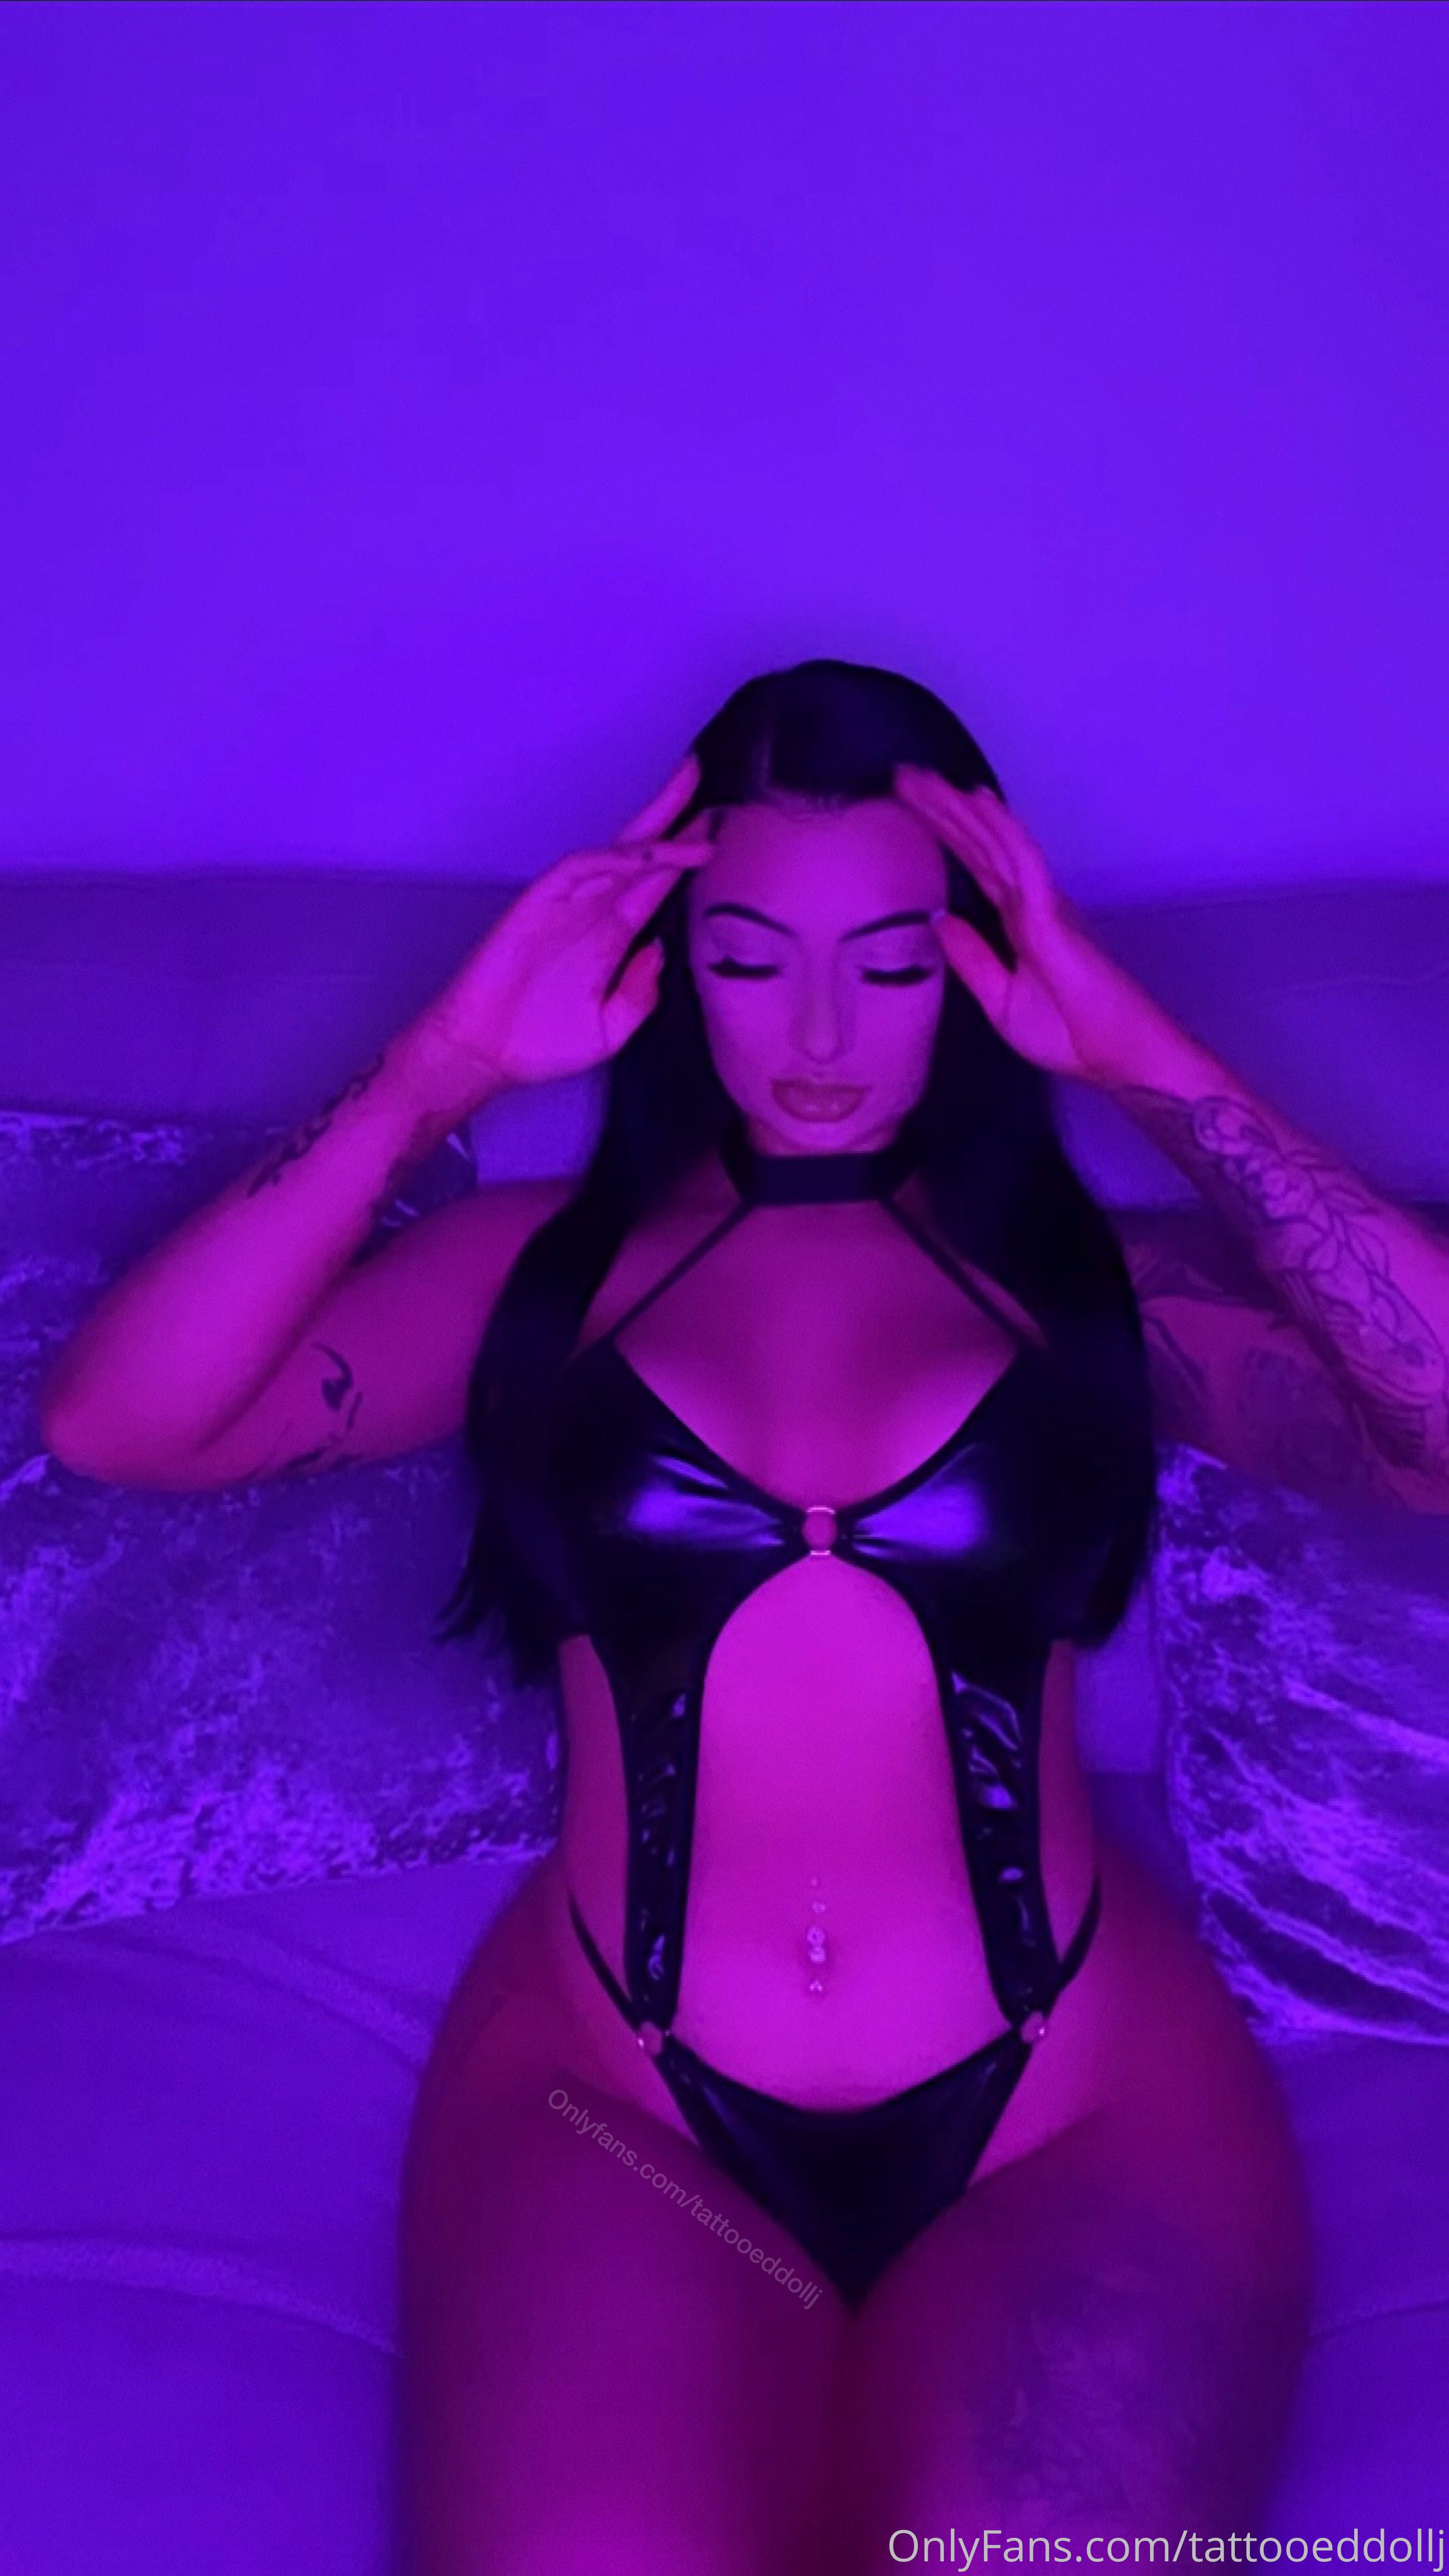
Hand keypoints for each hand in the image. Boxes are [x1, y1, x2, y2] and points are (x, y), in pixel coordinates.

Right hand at [407, 755, 712, 1096]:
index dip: (684, 856)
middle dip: (671, 814)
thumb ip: (639, 993)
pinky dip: (615, 858)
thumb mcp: (609, 1029)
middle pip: (641, 854)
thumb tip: (660, 950)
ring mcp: (568, 903)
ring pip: (618, 852)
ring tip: (686, 791)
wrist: (483, 1054)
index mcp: (613, 937)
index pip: (655, 885)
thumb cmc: (541, 1045)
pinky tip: (647, 853)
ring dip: (653, 825)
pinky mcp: (540, 902)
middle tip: (698, 771)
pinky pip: (582, 869)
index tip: (718, 831)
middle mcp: (594, 911)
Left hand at [893, 765, 1163, 1085]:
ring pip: (994, 844)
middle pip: (977, 847)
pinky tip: (979, 801)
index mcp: (1014, 924)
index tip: (907, 807)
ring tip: (924, 778)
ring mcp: (1040, 903)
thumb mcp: (1001, 999)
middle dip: (942, 811)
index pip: (973, 869)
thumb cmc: (1068, 1035)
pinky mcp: (1051, 913)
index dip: (944, 836)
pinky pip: (1022, 862)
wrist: (1113, 1056)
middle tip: (904, 775)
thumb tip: (939, 920)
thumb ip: (972, 958)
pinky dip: (1001, 830)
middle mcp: (1025, 903)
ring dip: (960, 809)